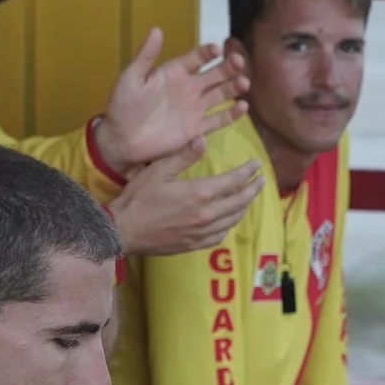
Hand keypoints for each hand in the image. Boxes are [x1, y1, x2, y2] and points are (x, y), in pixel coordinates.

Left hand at [93, 28, 248, 168]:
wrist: (121, 139)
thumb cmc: (123, 106)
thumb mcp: (131, 78)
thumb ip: (145, 56)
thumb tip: (157, 29)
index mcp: (174, 72)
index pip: (195, 58)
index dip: (206, 53)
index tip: (217, 48)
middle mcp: (188, 88)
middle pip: (214, 74)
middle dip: (227, 67)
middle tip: (239, 61)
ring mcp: (194, 108)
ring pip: (220, 95)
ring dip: (233, 88)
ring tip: (244, 83)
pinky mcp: (196, 129)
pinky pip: (217, 120)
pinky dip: (231, 114)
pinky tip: (243, 107)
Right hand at [108, 139, 263, 255]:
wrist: (123, 231)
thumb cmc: (138, 198)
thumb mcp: (158, 170)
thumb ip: (183, 156)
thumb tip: (203, 140)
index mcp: (200, 193)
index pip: (233, 181)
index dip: (247, 172)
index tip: (257, 164)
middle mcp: (207, 214)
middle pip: (239, 201)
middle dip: (253, 189)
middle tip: (261, 180)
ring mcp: (203, 232)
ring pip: (233, 219)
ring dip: (244, 206)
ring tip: (249, 197)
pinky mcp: (195, 244)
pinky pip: (221, 234)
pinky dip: (229, 224)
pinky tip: (229, 219)